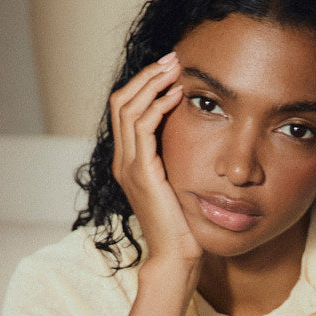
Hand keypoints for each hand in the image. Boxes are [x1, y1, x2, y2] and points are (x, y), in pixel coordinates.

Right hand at [109, 54, 201, 268]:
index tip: (170, 69)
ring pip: (128, 108)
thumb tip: (194, 134)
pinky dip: (158, 106)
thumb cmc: (183, 225)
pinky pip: (142, 128)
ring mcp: (129, 167)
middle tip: (173, 59)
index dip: (144, 85)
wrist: (177, 256)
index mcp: (129, 162)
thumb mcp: (178, 183)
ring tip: (175, 69)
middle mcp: (123, 161)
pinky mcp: (142, 173)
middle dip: (147, 76)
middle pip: (121, 101)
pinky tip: (178, 95)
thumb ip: (176, 159)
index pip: (125, 110)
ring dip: (152, 83)